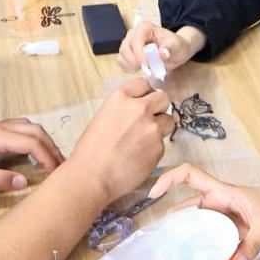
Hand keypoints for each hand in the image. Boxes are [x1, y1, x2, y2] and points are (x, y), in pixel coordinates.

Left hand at [0, 118, 64, 195]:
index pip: (31, 143)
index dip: (48, 157)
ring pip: (28, 126)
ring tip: (52, 159)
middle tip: (62, 166)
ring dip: (43, 141)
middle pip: (34, 130)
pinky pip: (19, 128)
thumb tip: (24, 181)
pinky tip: (33, 152)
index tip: (57, 173)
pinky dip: (32, 138)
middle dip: (51, 147)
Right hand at [68, 78, 174, 202]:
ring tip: (146, 139)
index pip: (144, 83)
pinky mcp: (159, 148)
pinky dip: (154, 148)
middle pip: (163, 98)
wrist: (92, 176)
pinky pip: (163, 143)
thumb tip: (138, 109)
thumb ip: (123, 109)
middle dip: (159, 107)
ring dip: (161, 127)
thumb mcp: (103, 117)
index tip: (143, 102)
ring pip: (169, 120)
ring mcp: (152, 128)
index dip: (145, 93)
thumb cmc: (90, 149)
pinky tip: (140, 156)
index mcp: (120, 98)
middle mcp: (139, 109)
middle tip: (150, 119)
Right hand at [118, 22, 205, 73]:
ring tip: (146, 68)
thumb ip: (170, 49)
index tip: (147, 65)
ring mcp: (129, 43)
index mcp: (145, 27)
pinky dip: (129, 68)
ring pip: (121, 56)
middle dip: (135, 61)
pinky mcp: (127, 53)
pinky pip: (121, 62)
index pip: (135, 41)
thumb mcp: (177, 47)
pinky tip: (140, 69)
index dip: (139, 54)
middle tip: (148, 69)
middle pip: (125, 48)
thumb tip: (162, 54)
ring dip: (132, 66)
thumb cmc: (176, 46)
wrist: (175, 51)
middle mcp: (133, 33)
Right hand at [148, 164, 259, 259]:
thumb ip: (252, 245)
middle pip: (186, 208)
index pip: (189, 175)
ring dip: (184, 239)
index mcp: (221, 192)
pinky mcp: (224, 231)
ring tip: (171, 258)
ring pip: (194, 226)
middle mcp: (215, 203)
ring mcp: (218, 217)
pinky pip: (207, 238)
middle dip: (171, 223)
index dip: (169, 179)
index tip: (154, 193)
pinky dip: (199, 249)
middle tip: (158, 245)